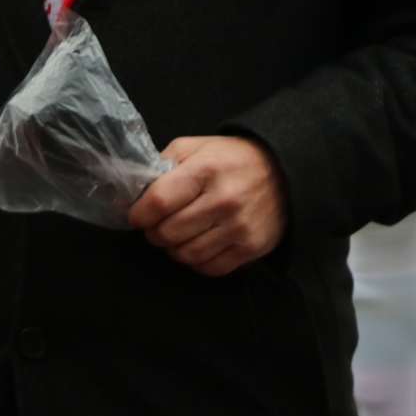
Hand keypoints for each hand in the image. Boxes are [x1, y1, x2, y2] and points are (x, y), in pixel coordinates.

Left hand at [126, 135, 287, 276]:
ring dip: (176, 247)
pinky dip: (198, 260)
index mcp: (206, 169)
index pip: (157, 202)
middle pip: (167, 233)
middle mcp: (224, 199)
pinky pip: (208, 268)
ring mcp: (239, 226)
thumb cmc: (232, 159)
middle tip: (161, 223)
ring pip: (185, 255)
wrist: (285, 170)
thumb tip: (130, 195)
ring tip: (182, 232)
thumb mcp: (197, 147)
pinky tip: (202, 242)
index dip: (139, 213)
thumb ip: (163, 165)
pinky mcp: (250, 246)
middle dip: (155, 231)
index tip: (139, 214)